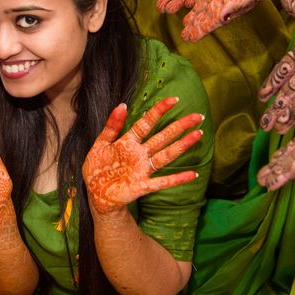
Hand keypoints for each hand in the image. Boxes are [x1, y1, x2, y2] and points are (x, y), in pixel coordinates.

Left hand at [83, 97, 202, 213]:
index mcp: (129, 142)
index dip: (159, 111)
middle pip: (163, 137)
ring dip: (182, 146)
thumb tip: (122, 105)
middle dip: (179, 127)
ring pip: (166, 155)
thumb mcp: (100, 144)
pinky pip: (162, 182)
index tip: (173, 100)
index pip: (147, 123)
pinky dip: (177, 178)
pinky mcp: (142, 186)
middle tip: (197, 116)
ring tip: (198, 135)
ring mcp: (143, 170)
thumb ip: (111, 126)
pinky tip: (193, 174)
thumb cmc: (98, 169)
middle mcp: (140, 154)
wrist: (95, 194)